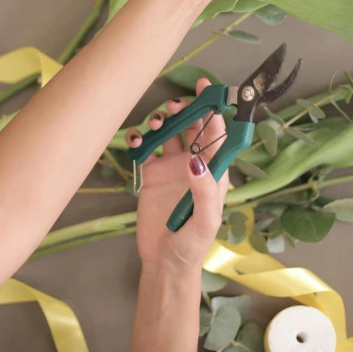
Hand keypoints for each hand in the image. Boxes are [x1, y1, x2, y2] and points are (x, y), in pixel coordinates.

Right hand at [126, 78, 227, 272]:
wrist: (163, 262)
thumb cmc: (192, 244)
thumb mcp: (204, 222)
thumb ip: (204, 191)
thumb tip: (197, 159)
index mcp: (213, 171)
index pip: (216, 134)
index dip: (212, 109)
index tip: (205, 89)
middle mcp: (193, 163)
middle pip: (192, 125)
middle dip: (185, 109)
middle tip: (173, 106)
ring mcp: (170, 166)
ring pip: (168, 131)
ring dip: (162, 120)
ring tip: (154, 122)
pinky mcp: (150, 173)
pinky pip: (146, 146)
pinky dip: (140, 137)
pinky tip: (136, 140)